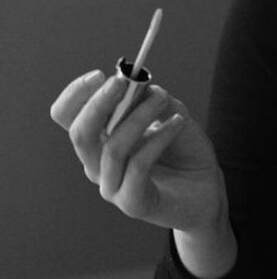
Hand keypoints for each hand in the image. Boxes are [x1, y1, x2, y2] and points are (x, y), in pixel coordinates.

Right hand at [51, 70, 227, 233]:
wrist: (206, 188)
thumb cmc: (184, 150)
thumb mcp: (171, 113)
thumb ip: (153, 99)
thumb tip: (140, 86)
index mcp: (99, 139)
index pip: (68, 116)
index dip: (77, 94)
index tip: (100, 75)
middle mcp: (98, 163)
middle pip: (80, 133)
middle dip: (98, 103)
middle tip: (122, 83)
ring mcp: (113, 186)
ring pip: (112, 148)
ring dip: (138, 116)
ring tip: (162, 99)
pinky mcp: (133, 203)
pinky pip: (138, 166)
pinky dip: (159, 138)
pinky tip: (179, 122)